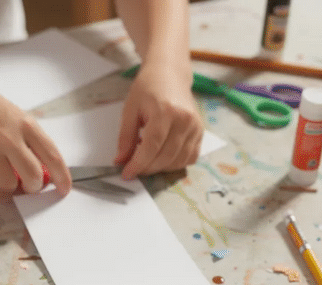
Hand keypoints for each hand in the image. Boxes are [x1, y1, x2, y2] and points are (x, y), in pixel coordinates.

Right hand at [0, 74, 69, 194]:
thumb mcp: (14, 116)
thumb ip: (28, 141)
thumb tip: (39, 173)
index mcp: (26, 125)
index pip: (52, 156)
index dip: (62, 177)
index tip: (64, 190)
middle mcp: (10, 138)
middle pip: (33, 177)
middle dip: (33, 187)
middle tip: (27, 186)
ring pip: (9, 184)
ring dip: (8, 187)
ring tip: (0, 174)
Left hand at [115, 64, 202, 179]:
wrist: (170, 74)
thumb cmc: (148, 88)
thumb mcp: (130, 109)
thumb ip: (125, 137)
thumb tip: (121, 161)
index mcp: (165, 111)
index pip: (152, 146)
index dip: (138, 164)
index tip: (126, 173)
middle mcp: (184, 120)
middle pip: (165, 157)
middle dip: (147, 168)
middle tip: (134, 168)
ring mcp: (196, 127)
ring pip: (178, 161)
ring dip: (160, 167)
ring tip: (147, 159)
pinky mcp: (201, 131)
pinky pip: (190, 158)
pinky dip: (175, 163)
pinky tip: (163, 157)